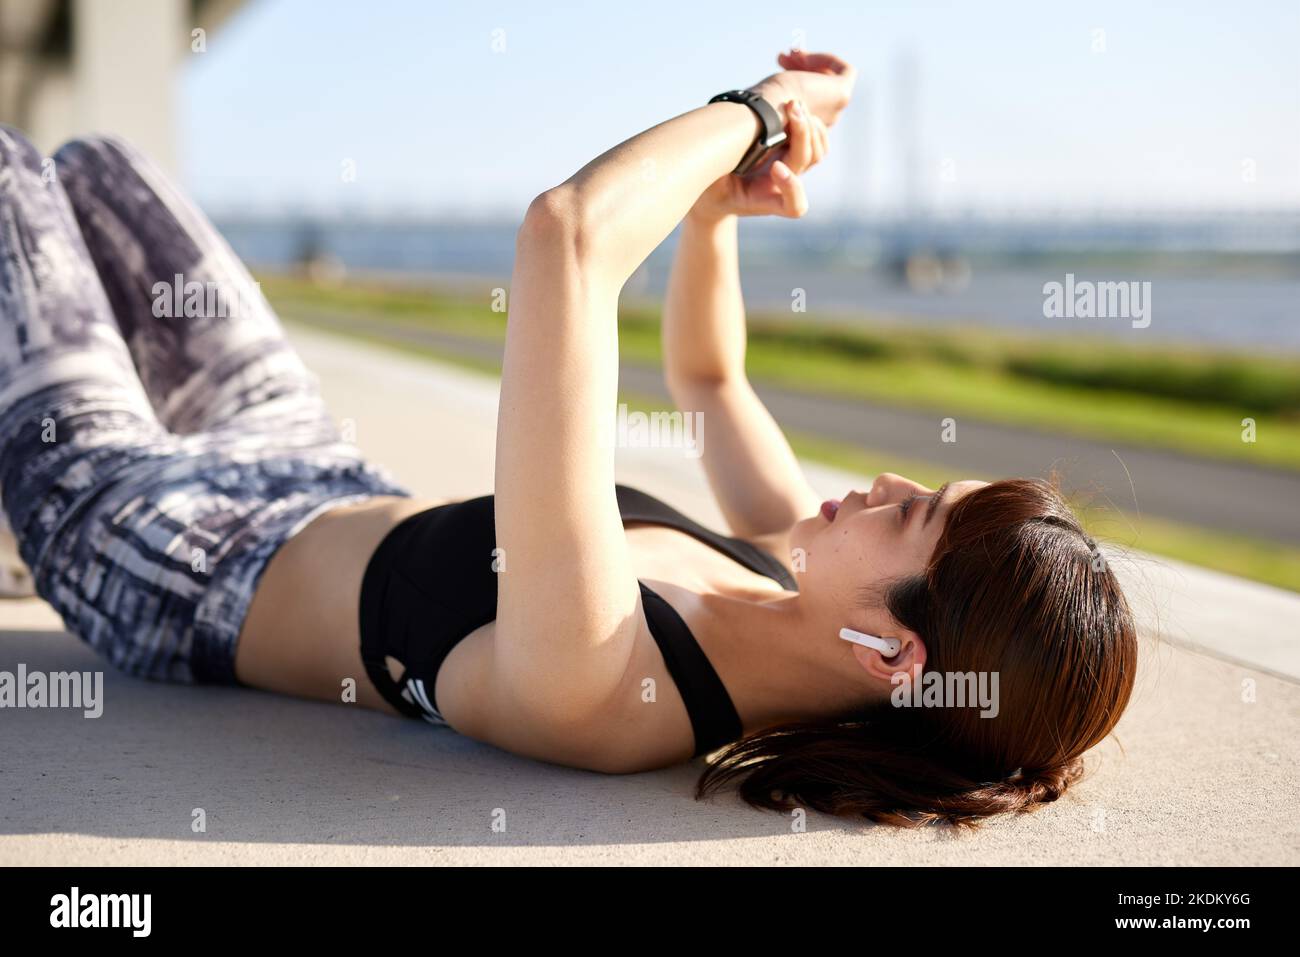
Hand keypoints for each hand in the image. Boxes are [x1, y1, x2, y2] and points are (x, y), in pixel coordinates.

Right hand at [690, 97, 828, 221]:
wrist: (715, 191)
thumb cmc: (708, 188)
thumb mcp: (702, 184)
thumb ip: (708, 175)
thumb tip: (707, 155)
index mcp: (764, 199)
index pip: (794, 206)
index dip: (791, 187)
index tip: (775, 168)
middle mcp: (781, 187)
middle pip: (806, 163)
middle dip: (803, 135)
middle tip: (792, 107)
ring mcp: (790, 170)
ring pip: (817, 151)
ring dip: (809, 125)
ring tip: (792, 103)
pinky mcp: (791, 153)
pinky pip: (816, 139)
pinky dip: (809, 120)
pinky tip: (791, 104)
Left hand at [753, 49, 855, 128]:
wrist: (768, 112)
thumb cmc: (765, 104)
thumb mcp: (774, 92)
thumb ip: (785, 81)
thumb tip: (785, 58)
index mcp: (809, 125)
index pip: (812, 94)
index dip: (798, 74)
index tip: (781, 62)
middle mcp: (825, 119)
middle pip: (821, 84)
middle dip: (802, 65)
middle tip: (784, 56)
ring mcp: (835, 109)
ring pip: (830, 76)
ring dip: (810, 60)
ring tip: (785, 56)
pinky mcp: (842, 96)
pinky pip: (846, 71)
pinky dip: (829, 59)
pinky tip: (807, 56)